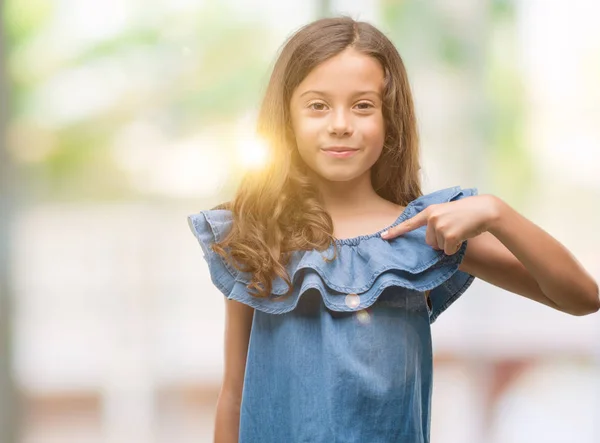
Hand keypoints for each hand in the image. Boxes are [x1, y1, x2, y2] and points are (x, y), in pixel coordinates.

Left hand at [380, 194, 499, 254]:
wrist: (484, 210)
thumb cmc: (466, 212)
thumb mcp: (445, 211)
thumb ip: (434, 221)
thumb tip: (428, 240)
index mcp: (429, 211)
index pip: (409, 223)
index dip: (395, 231)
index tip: (383, 237)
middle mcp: (432, 218)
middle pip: (429, 242)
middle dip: (440, 240)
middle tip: (453, 229)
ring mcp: (440, 227)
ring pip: (439, 247)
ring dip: (449, 244)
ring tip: (459, 230)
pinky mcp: (449, 235)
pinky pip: (448, 251)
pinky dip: (456, 248)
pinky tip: (463, 236)